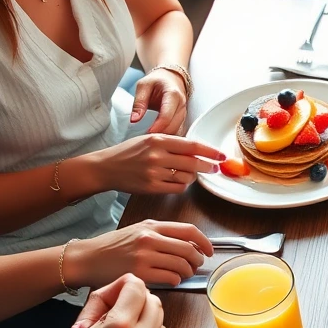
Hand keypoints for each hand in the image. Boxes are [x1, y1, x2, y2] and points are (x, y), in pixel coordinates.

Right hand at [64, 219, 213, 288]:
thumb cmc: (113, 246)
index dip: (205, 242)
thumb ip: (162, 234)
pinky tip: (172, 280)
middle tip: (196, 265)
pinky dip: (176, 280)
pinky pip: (170, 277)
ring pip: (182, 265)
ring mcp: (145, 255)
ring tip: (184, 274)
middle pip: (189, 249)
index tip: (209, 250)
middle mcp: (150, 238)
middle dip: (198, 260)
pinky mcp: (140, 272)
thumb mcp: (138, 230)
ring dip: (188, 272)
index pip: (189, 230)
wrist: (87, 258)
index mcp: (152, 226)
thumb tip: (189, 243)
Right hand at [71, 274, 168, 327]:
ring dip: (146, 318)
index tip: (122, 290)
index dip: (128, 285)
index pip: (137, 288)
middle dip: (140, 300)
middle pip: (154, 301)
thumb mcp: (88, 316)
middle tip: (125, 307)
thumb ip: (110, 294)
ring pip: (160, 318)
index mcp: (119, 326)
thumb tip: (133, 281)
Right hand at [87, 133, 224, 195]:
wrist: (105, 167)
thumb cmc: (129, 153)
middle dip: (208, 166)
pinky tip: (178, 181)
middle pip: (193, 163)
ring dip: (192, 177)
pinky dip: (182, 186)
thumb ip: (171, 143)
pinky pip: (177, 188)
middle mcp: (156, 155)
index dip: (210, 151)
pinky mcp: (152, 187)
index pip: (191, 145)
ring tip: (188, 174)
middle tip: (214, 168)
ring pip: (186, 177)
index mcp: (157, 139)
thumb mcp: (148, 140)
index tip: (221, 155)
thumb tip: (197, 150)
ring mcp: (154, 172)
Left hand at [131, 69, 187, 134]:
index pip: (167, 116)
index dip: (156, 127)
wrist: (170, 78)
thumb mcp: (143, 86)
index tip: (146, 133)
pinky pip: (176, 130)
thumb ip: (139, 102)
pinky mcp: (182, 119)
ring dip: (164, 136)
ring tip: (150, 137)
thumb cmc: (157, 81)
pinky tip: (157, 135)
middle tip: (145, 138)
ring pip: (176, 130)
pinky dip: (167, 135)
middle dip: (160, 134)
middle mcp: (181, 105)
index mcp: (173, 95)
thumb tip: (134, 120)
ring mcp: (184, 113)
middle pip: (173, 126)